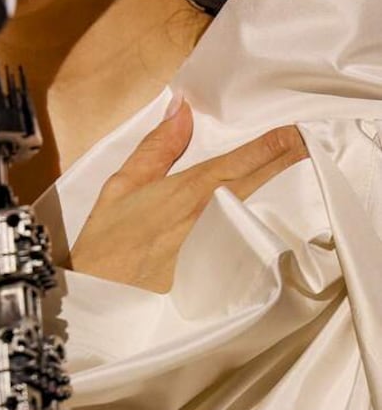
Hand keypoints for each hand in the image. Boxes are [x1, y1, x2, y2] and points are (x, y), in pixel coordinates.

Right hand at [69, 100, 306, 291]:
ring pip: (257, 213)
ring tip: (301, 176)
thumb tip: (182, 108)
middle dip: (286, 163)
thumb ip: (156, 146)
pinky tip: (279, 224)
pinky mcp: (218, 276)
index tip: (295, 132)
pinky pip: (249, 245)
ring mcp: (217, 248)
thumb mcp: (121, 183)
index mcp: (187, 191)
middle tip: (309, 145)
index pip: (238, 162)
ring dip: (280, 192)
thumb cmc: (105, 241)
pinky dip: (266, 229)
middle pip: (257, 185)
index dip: (269, 147)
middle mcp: (209, 217)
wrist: (99, 300)